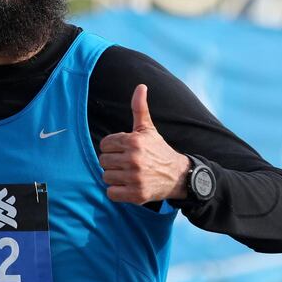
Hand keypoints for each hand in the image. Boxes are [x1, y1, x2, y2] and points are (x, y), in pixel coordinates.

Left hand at [99, 84, 189, 204]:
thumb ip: (140, 108)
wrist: (178, 176)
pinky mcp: (136, 194)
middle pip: (103, 161)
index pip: (104, 144)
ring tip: (128, 174)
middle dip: (113, 162)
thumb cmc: (158, 150)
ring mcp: (135, 178)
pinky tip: (128, 185)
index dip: (112, 148)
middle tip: (127, 163)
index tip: (124, 151)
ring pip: (106, 176)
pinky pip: (111, 193)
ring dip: (115, 177)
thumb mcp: (148, 129)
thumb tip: (140, 86)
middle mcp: (134, 159)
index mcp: (134, 141)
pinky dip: (117, 191)